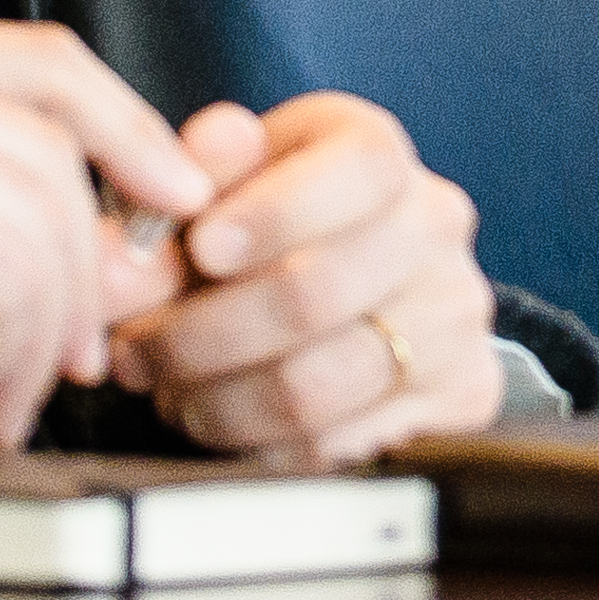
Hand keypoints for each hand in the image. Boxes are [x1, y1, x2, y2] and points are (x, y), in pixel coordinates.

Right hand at [0, 20, 210, 457]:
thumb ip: (20, 232)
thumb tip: (148, 243)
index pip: (40, 61)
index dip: (126, 126)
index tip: (174, 196)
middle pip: (54, 143)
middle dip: (77, 270)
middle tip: (57, 369)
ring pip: (41, 210)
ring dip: (33, 329)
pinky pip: (10, 264)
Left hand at [111, 94, 502, 462]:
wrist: (353, 283)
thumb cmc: (264, 227)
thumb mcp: (218, 185)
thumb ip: (174, 192)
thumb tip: (140, 226)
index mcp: (377, 154)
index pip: (356, 168)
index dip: (273, 213)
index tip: (202, 249)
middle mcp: (434, 225)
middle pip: (314, 292)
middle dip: (199, 333)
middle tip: (135, 350)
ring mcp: (456, 313)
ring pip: (315, 386)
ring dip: (216, 402)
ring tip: (171, 391)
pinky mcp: (463, 390)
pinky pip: (337, 444)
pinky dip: (260, 445)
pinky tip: (230, 417)